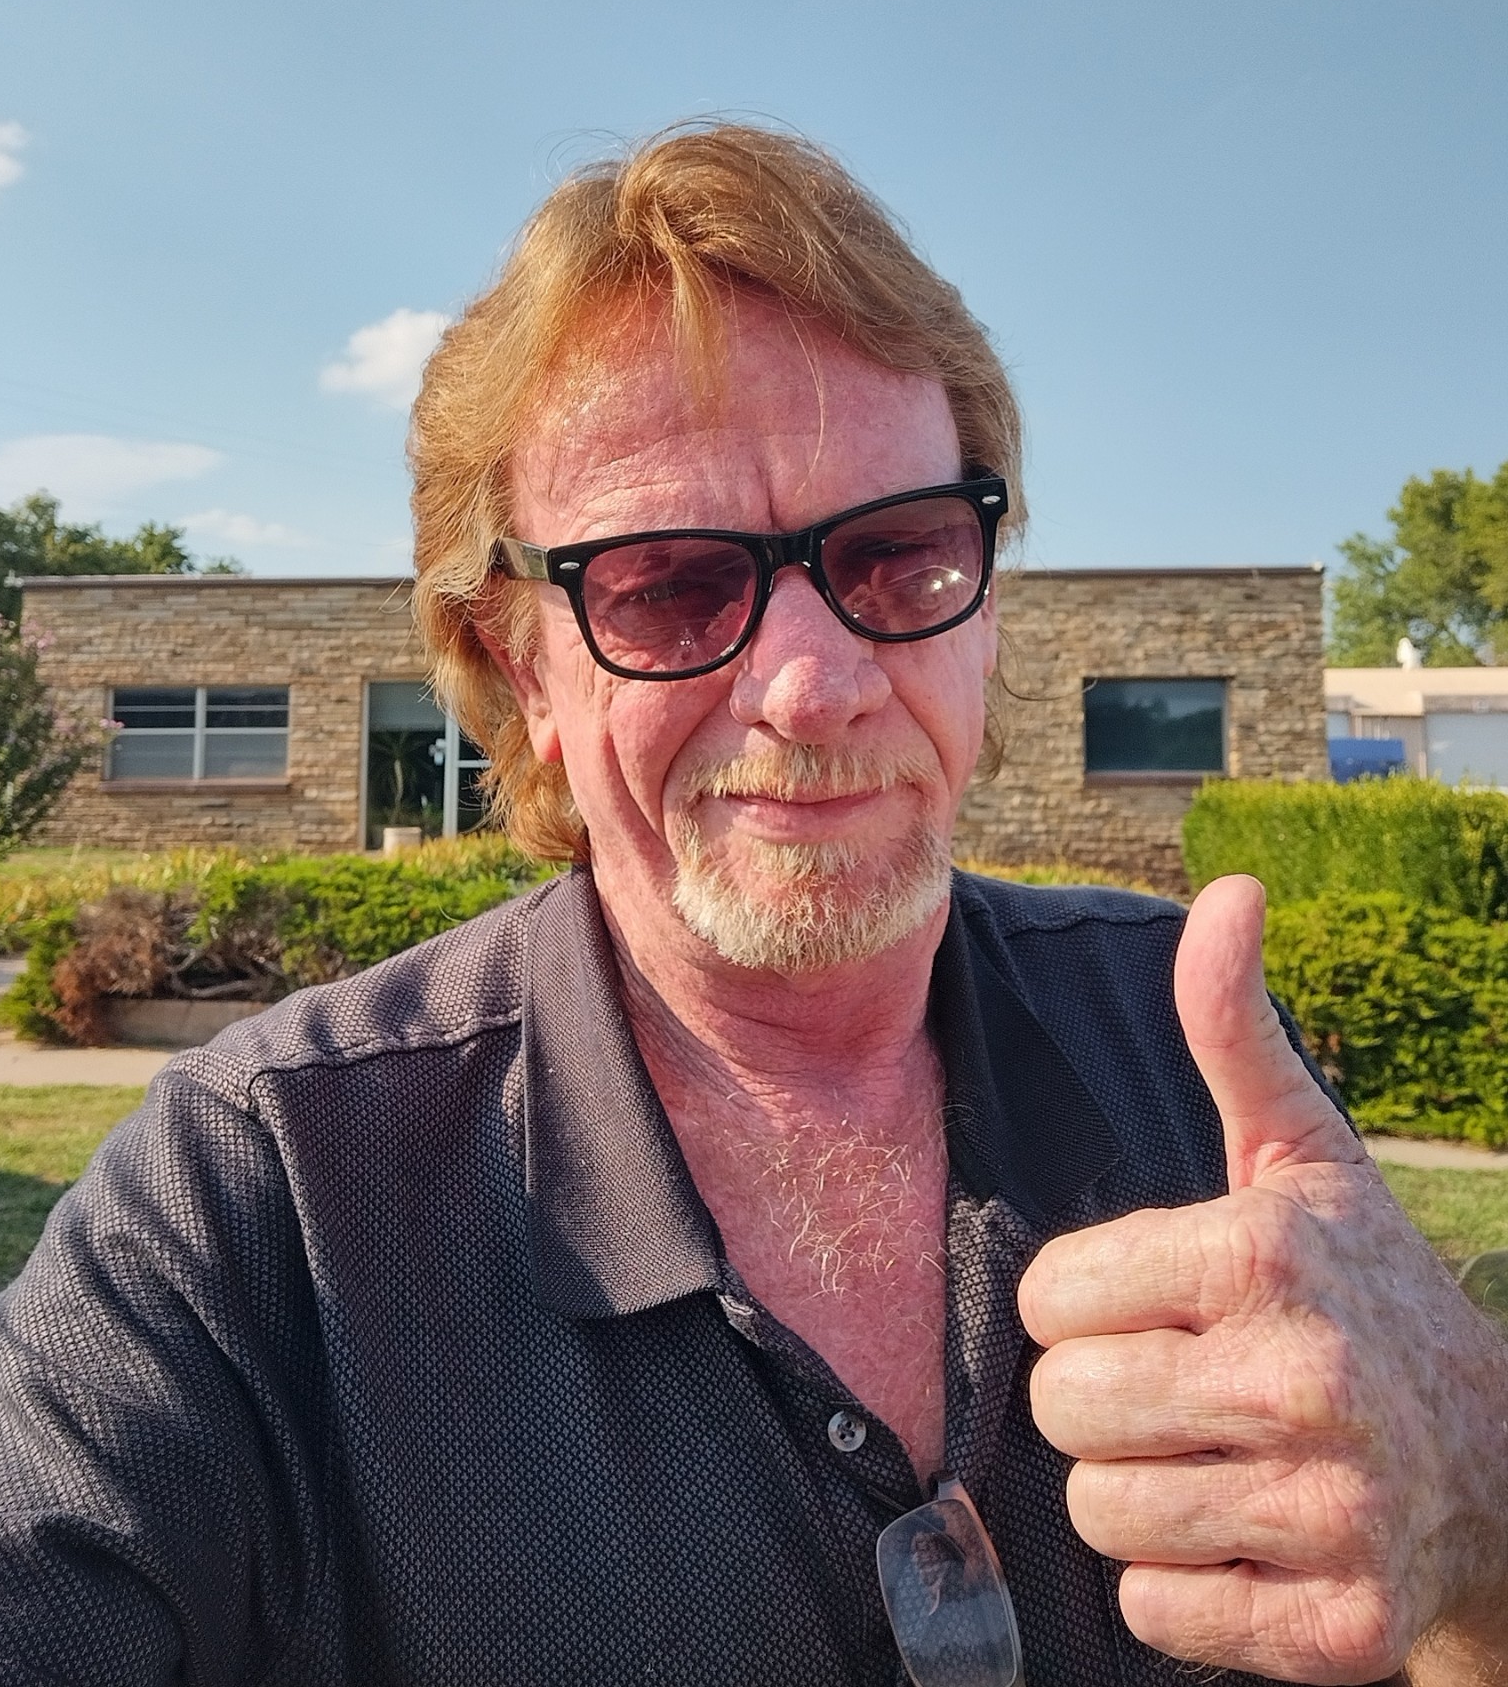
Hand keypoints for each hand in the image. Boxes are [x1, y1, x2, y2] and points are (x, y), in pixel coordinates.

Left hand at [1017, 874, 1507, 1684]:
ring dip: (1140, 1493)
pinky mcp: (1338, 1629)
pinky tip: (1250, 1535)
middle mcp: (1301, 1380)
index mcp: (1262, 1251)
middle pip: (1061, 1409)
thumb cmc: (1360, 1289)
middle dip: (1102, 1397)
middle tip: (1184, 1383)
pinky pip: (1156, 1616)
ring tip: (1218, 1456)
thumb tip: (1230, 893)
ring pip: (1098, 1518)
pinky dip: (1184, 1588)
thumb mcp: (1301, 1154)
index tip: (1159, 1301)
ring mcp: (1330, 1515)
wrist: (1499, 1464)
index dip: (1086, 1301)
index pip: (1045, 1295)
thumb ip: (1234, 1030)